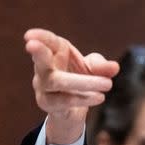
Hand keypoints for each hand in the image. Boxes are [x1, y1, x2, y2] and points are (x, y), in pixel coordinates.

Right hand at [24, 28, 119, 144]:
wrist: (71, 110)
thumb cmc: (79, 79)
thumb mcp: (93, 69)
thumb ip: (102, 66)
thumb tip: (114, 68)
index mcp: (55, 53)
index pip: (48, 42)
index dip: (40, 37)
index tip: (29, 35)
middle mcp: (44, 69)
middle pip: (40, 61)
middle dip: (38, 52)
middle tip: (30, 45)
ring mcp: (43, 87)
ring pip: (57, 82)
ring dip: (84, 82)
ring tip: (108, 84)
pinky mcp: (48, 104)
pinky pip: (64, 100)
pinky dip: (84, 98)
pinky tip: (99, 97)